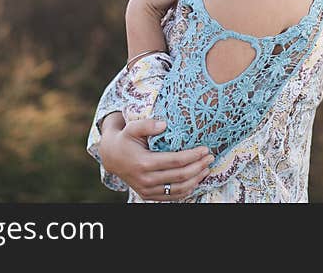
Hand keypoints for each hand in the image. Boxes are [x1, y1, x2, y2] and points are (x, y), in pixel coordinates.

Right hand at [98, 116, 214, 201]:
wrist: (112, 157)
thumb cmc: (125, 139)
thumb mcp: (132, 128)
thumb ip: (147, 125)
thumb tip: (164, 125)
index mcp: (144, 163)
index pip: (176, 161)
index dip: (193, 156)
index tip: (205, 149)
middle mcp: (146, 179)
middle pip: (181, 176)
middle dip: (199, 166)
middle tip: (210, 157)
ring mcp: (147, 190)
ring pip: (179, 189)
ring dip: (196, 179)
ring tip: (206, 168)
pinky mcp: (148, 195)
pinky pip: (172, 197)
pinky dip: (187, 190)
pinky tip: (195, 180)